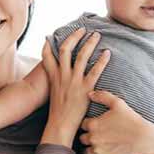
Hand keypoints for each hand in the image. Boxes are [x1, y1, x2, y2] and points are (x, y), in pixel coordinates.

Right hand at [41, 29, 109, 146]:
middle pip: (65, 50)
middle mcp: (62, 76)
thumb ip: (57, 84)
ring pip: (81, 56)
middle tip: (82, 29)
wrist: (59, 125)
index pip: (46, 57)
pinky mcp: (85, 88)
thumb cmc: (58, 113)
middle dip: (74, 37)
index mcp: (53, 78)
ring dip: (89, 43)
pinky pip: (95, 71)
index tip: (49, 37)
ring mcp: (73, 81)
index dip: (47, 45)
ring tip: (96, 35)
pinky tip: (107, 53)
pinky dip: (102, 60)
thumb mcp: (54, 95)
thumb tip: (60, 80)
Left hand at [80, 91, 151, 153]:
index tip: (95, 124)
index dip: (88, 124)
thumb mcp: (118, 104)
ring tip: (98, 144)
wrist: (145, 140)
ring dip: (90, 147)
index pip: (82, 124)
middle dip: (87, 136)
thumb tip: (89, 93)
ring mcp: (97, 150)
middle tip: (96, 135)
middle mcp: (92, 138)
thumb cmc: (132, 120)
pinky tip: (101, 153)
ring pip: (85, 150)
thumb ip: (102, 96)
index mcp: (93, 124)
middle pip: (82, 138)